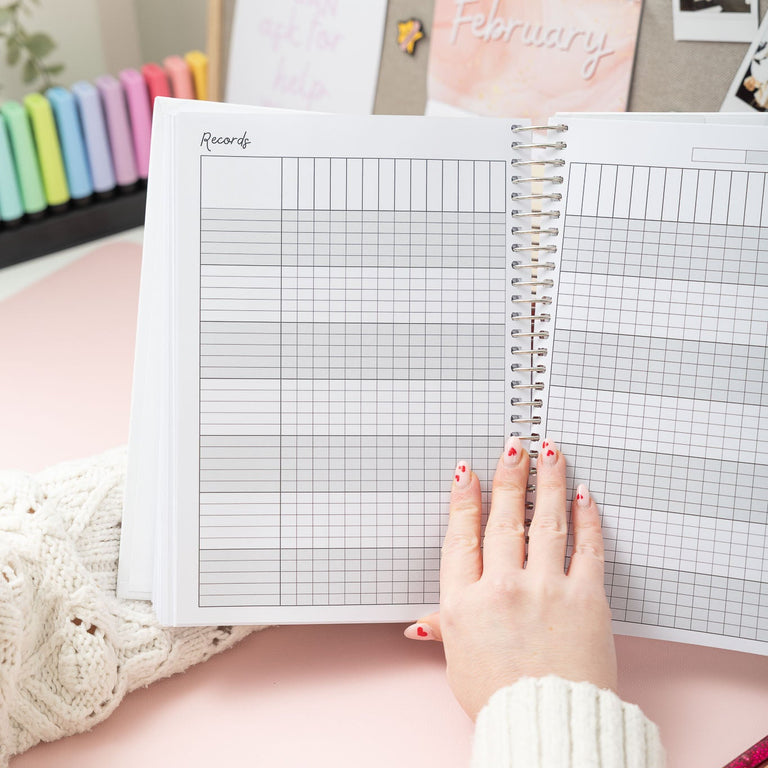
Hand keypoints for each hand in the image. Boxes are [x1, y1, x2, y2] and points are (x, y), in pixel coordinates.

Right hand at [405, 437, 616, 719]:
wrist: (551, 728)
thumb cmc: (501, 699)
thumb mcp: (459, 662)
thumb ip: (443, 630)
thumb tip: (417, 624)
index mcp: (466, 602)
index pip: (462, 535)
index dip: (464, 498)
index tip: (469, 470)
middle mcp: (502, 587)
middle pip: (503, 518)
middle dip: (508, 476)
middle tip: (513, 446)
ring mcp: (545, 588)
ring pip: (545, 520)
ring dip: (548, 481)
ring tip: (550, 452)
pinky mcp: (585, 597)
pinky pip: (586, 546)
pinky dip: (586, 517)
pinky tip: (584, 495)